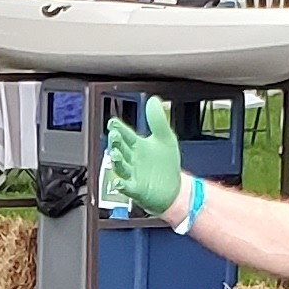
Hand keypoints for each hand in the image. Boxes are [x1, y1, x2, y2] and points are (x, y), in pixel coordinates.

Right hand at [102, 97, 182, 215]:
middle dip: (116, 142)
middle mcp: (131, 159)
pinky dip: (120, 185)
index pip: (125, 134)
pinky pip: (126, 187)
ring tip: (115, 153)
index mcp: (137, 145)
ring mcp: (132, 174)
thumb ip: (158, 120)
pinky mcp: (136, 189)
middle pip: (120, 148)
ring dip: (116, 160)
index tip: (113, 121)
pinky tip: (118, 182)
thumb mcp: (165, 138)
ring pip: (120, 166)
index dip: (119, 128)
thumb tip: (153, 99)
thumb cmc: (166, 165)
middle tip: (114, 134)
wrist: (174, 189)